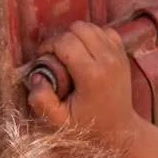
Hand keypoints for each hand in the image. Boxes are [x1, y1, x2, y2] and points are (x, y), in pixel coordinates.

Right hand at [27, 22, 141, 147]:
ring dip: (75, 36)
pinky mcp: (122, 53)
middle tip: (54, 57)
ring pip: (90, 26)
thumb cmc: (87, 127)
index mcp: (92, 75)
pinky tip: (85, 52)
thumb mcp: (59, 121)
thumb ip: (42, 101)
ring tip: (68, 55)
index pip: (65, 42)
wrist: (118, 130)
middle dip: (60, 39)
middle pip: (78, 29)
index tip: (43, 60)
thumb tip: (35, 76)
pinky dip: (91, 36)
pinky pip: (103, 30)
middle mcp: (107, 60)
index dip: (48, 46)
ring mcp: (117, 54)